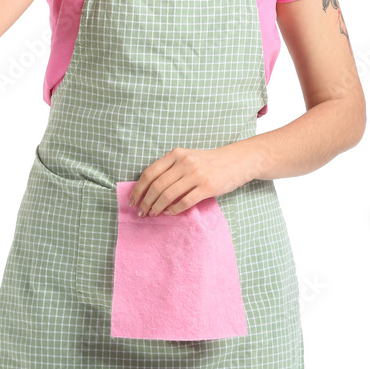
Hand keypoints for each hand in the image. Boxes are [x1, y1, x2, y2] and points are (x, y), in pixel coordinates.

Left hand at [128, 144, 248, 217]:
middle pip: (157, 186)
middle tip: (141, 212)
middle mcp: (184, 162)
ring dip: (157, 207)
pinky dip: (174, 210)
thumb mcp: (186, 157)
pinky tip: (169, 213)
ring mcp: (196, 174)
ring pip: (168, 195)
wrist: (236, 161)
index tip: (133, 200)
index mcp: (176, 154)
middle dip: (145, 201)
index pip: (150, 173)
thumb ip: (169, 168)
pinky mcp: (207, 187)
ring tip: (152, 214)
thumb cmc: (208, 162)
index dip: (138, 189)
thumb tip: (148, 189)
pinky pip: (185, 202)